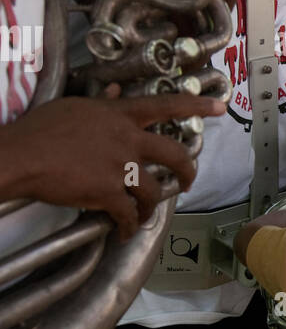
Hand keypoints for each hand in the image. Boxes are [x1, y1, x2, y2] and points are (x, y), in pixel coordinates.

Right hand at [2, 94, 224, 240]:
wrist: (21, 156)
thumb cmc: (40, 130)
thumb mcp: (74, 107)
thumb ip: (101, 105)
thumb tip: (115, 96)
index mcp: (119, 115)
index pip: (165, 105)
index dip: (196, 105)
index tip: (220, 107)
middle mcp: (126, 138)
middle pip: (173, 155)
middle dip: (187, 171)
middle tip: (188, 182)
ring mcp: (119, 166)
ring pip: (152, 190)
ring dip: (151, 207)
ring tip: (144, 214)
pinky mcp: (108, 192)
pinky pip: (129, 214)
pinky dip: (129, 227)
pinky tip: (124, 232)